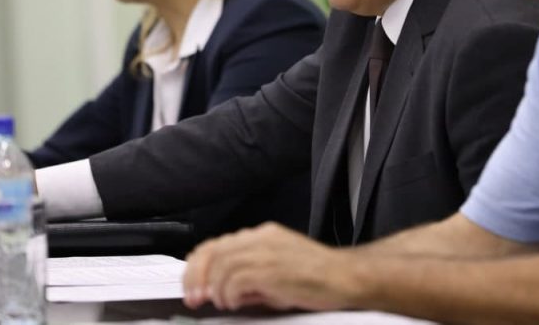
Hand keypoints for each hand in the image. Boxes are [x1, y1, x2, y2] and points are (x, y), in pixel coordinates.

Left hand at [182, 222, 358, 312]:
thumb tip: (220, 291)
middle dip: (197, 277)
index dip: (197, 266)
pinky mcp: (271, 268)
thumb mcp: (277, 272)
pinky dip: (229, 294)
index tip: (192, 287)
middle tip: (195, 299)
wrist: (346, 278)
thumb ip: (250, 276)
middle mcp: (261, 237)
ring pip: (220, 265)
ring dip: (215, 289)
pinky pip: (235, 279)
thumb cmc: (317, 278)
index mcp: (263, 235)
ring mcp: (266, 250)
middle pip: (212, 251)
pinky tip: (236, 303)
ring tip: (223, 303)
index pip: (216, 244)